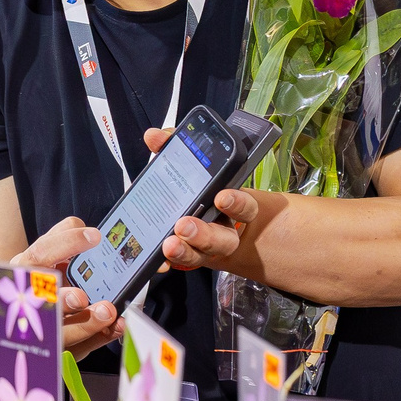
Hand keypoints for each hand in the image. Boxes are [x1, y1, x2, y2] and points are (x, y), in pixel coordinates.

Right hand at [14, 216, 121, 355]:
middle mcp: (23, 303)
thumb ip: (55, 242)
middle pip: (39, 303)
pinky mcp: (53, 352)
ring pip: (57, 333)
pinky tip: (113, 328)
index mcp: (20, 274)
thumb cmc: (18, 290)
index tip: (92, 236)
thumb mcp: (30, 262)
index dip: (65, 244)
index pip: (39, 255)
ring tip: (106, 313)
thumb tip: (77, 223)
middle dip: (60, 300)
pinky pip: (76, 348)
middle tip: (82, 296)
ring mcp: (36, 332)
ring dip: (83, 324)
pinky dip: (97, 338)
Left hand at [144, 125, 258, 273]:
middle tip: (184, 225)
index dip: (236, 203)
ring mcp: (208, 248)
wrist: (206, 214)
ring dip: (185, 250)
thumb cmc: (203, 186)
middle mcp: (224, 229)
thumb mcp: (194, 164)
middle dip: (204, 234)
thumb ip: (177, 147)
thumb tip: (155, 136)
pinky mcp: (190, 256)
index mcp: (233, 205)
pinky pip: (181, 264)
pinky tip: (157, 260)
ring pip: (203, 255)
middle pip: (223, 239)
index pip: (245, 207)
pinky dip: (168, 262)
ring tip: (169, 244)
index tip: (221, 196)